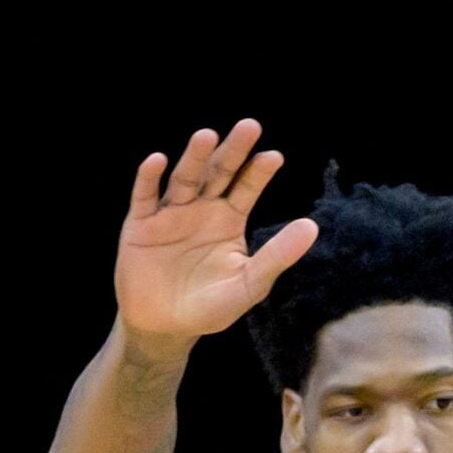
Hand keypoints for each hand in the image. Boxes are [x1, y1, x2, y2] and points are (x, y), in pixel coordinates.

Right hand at [116, 120, 316, 343]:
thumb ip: (278, 255)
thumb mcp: (250, 283)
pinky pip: (144, 197)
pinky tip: (157, 160)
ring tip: (207, 135)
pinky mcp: (140, 224)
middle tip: (250, 126)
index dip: (259, 172)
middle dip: (232, 151)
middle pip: (218, 173)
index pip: (247, 189)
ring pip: (184, 179)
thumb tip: (312, 225)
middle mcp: (201, 209)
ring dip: (194, 158)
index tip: (274, 156)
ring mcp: (169, 214)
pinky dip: (149, 178)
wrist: (167, 326)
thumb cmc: (212, 306)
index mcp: (229, 220)